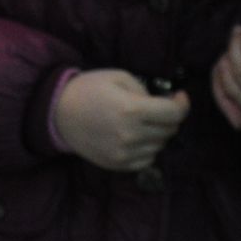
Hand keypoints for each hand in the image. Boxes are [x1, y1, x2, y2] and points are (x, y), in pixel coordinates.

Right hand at [53, 70, 189, 172]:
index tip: (178, 97)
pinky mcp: (117, 164)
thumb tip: (164, 103)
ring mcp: (124, 152)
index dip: (182, 104)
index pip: (174, 113)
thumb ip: (145, 90)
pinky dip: (147, 149)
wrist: (58, 113)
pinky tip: (136, 138)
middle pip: (169, 130)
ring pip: (160, 146)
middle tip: (158, 109)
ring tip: (143, 123)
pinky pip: (147, 160)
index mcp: (133, 109)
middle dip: (169, 117)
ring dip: (157, 133)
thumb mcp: (118, 77)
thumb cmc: (88, 89)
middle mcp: (131, 134)